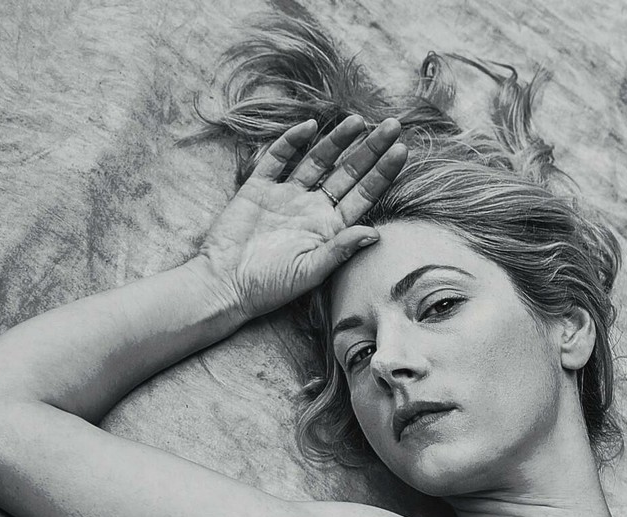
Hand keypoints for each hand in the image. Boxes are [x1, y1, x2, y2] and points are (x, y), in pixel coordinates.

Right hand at [195, 114, 407, 321]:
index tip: (402, 150)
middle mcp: (311, 209)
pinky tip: (309, 127)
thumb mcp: (310, 271)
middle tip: (393, 125)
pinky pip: (278, 159)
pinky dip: (292, 142)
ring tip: (358, 120)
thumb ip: (340, 249)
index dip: (382, 173)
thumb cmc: (269, 286)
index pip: (363, 195)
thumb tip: (376, 234)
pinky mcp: (259, 188)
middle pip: (347, 172)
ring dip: (337, 140)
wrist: (224, 282)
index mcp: (329, 229)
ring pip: (317, 160)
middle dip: (369, 149)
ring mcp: (286, 196)